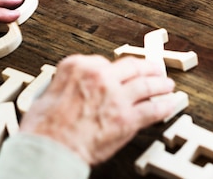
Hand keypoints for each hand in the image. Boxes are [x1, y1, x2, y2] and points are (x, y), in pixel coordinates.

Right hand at [19, 54, 175, 165]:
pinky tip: (169, 105)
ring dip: (160, 85)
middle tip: (154, 69)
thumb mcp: (47, 94)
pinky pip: (151, 110)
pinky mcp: (127, 118)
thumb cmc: (44, 129)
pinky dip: (163, 107)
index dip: (115, 69)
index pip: (104, 61)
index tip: (122, 72)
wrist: (49, 151)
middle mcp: (100, 77)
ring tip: (167, 85)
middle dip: (146, 68)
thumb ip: (67, 86)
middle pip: (131, 67)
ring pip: (145, 85)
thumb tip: (73, 90)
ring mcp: (116, 96)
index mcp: (78, 67)